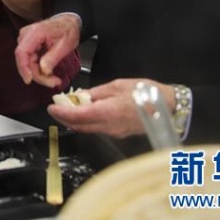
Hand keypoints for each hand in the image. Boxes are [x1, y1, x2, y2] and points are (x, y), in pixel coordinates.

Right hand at [14, 14, 80, 87]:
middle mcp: (26, 35)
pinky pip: (30, 62)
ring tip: (54, 79)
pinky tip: (49, 73)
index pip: (22, 52)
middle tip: (53, 82)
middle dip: (37, 75)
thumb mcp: (65, 44)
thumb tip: (43, 70)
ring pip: (27, 63)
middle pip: (24, 61)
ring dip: (39, 74)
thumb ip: (53, 57)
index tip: (29, 80)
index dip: (24, 67)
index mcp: (34, 32)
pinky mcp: (28, 46)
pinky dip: (39, 70)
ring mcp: (25, 40)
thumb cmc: (67, 29)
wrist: (67, 21)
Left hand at [48, 78, 175, 138]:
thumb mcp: (117, 85)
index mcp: (107, 113)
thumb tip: (81, 97)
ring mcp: (114, 132)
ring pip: (87, 129)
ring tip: (68, 109)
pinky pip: (98, 129)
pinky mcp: (119, 134)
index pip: (77, 116)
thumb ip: (97, 93)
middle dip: (64, 118)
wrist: (169, 108)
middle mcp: (109, 127)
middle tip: (55, 108)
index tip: (51, 107)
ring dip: (75, 121)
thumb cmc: (145, 92)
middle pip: (79, 126)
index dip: (61, 113)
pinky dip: (87, 122)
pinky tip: (85, 113)